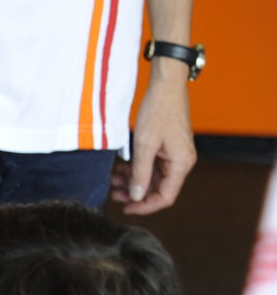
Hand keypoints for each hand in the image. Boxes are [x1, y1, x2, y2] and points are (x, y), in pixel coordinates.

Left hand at [111, 77, 195, 214]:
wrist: (166, 86)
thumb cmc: (158, 111)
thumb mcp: (145, 145)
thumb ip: (140, 173)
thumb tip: (136, 196)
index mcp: (181, 163)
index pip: (165, 197)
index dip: (145, 206)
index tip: (126, 208)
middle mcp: (180, 161)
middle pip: (158, 189)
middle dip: (136, 194)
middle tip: (114, 194)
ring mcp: (174, 155)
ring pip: (152, 178)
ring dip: (133, 181)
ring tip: (113, 181)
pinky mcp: (166, 148)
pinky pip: (151, 166)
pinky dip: (136, 169)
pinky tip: (120, 169)